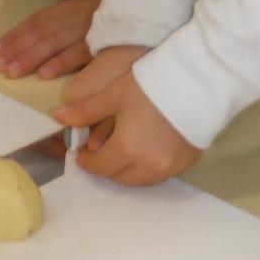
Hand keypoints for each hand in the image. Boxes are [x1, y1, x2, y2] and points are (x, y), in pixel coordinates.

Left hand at [0, 0, 106, 78]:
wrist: (148, 5)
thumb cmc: (116, 13)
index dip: (16, 35)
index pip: (37, 21)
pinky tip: (44, 74)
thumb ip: (66, 23)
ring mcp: (89, 28)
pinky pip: (80, 53)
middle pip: (40, 33)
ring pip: (54, 43)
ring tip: (12, 71)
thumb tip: (38, 44)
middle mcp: (75, 16)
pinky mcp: (104, 41)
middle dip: (17, 50)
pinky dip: (61, 62)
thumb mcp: (87, 10)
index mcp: (69, 7)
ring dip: (30, 58)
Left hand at [56, 47, 199, 185]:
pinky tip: (148, 148)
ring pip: (142, 179)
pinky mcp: (189, 161)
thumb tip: (59, 117)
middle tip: (102, 150)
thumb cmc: (152, 83)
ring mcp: (171, 166)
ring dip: (129, 170)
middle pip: (120, 177)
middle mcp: (149, 166)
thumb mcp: (113, 94)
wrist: (201, 80)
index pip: (100, 166)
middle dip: (107, 167)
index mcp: (127, 150)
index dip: (87, 161)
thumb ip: (85, 110)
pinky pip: (162, 173)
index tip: (82, 153)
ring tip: (124, 150)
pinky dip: (150, 167)